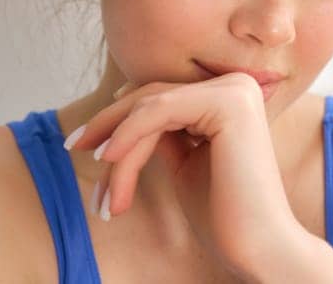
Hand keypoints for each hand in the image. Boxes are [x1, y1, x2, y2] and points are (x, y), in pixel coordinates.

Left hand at [66, 74, 317, 279]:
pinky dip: (127, 136)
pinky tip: (108, 161)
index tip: (82, 142)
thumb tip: (121, 113)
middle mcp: (236, 85)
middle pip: (151, 96)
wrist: (259, 248)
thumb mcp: (184, 163)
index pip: (160, 97)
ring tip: (105, 196)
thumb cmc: (223, 215)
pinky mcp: (229, 103)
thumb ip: (163, 133)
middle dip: (108, 125)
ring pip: (150, 108)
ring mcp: (235, 90)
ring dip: (118, 151)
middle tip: (73, 146)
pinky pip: (159, 112)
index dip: (116, 118)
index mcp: (229, 97)